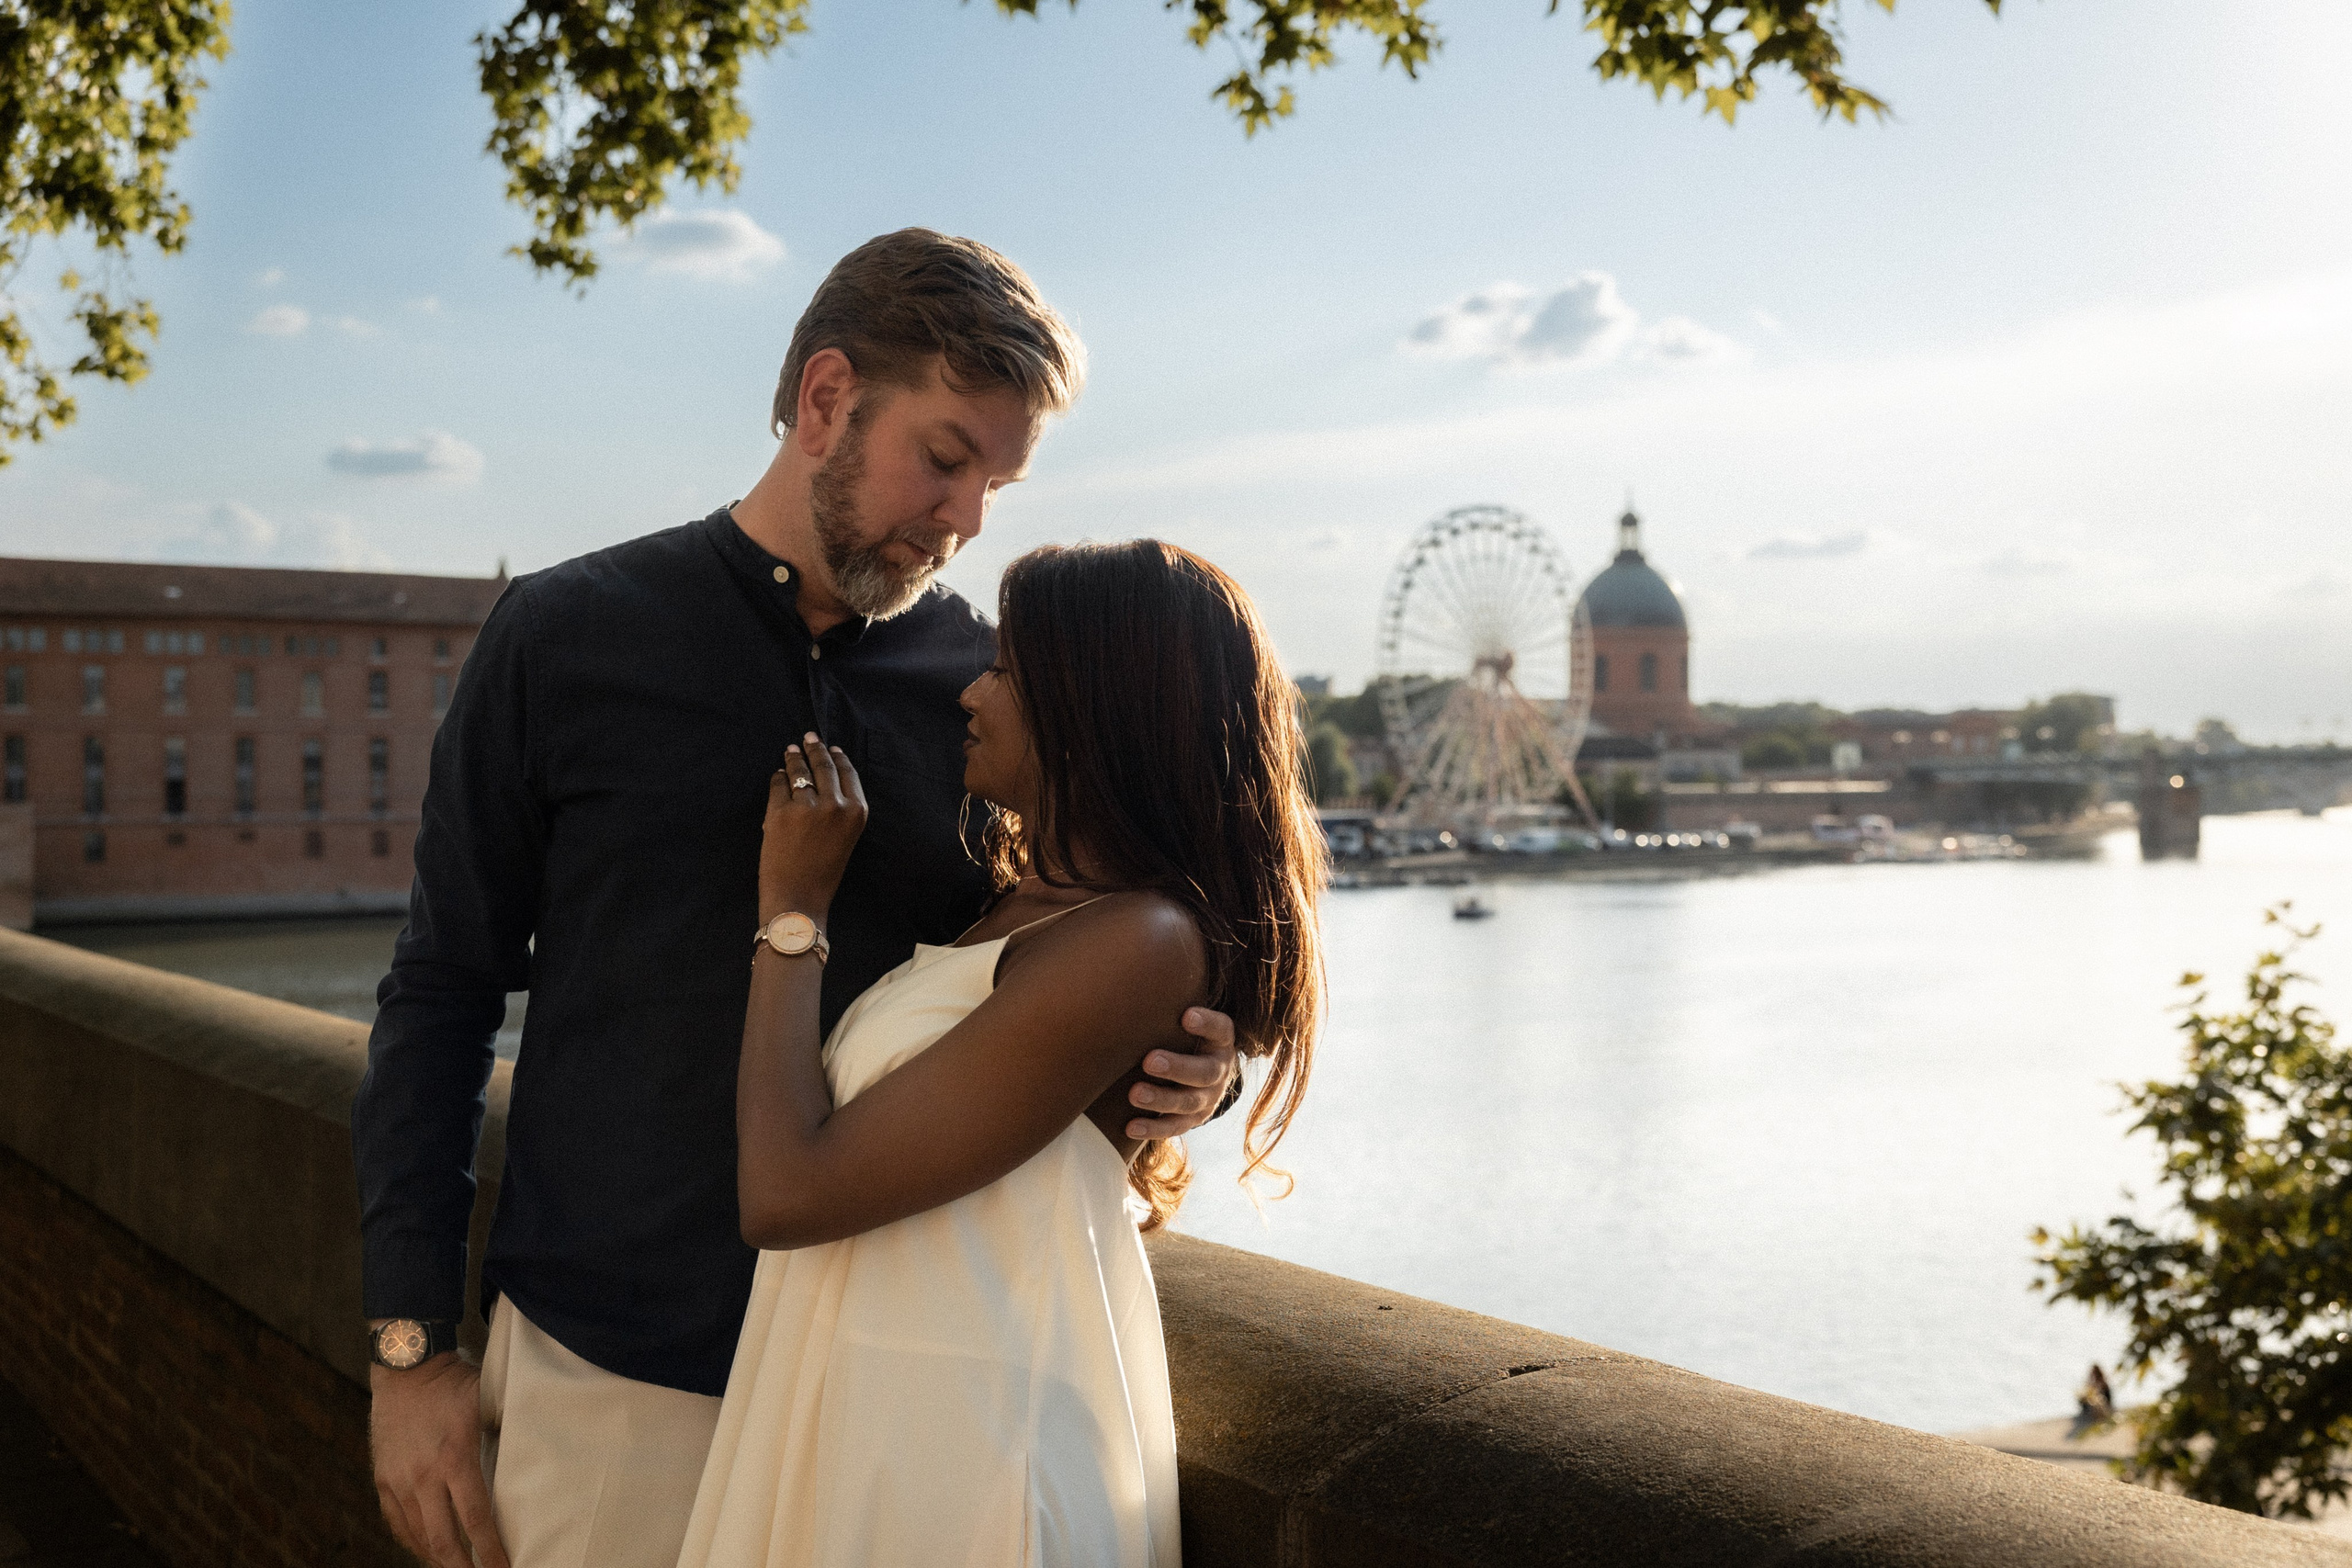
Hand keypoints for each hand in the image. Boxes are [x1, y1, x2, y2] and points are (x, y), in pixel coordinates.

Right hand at [369, 1354, 508, 1567]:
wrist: (405, 1366)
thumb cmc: (453, 1382)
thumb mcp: (487, 1401)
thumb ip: (506, 1430)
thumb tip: (536, 1452)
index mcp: (455, 1459)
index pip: (475, 1519)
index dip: (490, 1551)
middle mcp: (424, 1476)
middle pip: (443, 1539)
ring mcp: (400, 1480)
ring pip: (417, 1536)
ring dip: (438, 1558)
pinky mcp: (383, 1479)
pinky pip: (396, 1522)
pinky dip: (412, 1541)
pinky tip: (426, 1551)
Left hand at [760, 733, 868, 919]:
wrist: (798, 898)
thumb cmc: (823, 873)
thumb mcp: (845, 838)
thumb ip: (840, 810)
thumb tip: (821, 781)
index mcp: (857, 812)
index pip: (848, 773)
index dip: (837, 757)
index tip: (830, 747)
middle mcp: (835, 804)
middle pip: (823, 766)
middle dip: (814, 749)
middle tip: (808, 738)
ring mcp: (806, 806)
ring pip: (798, 771)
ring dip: (793, 758)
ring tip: (790, 750)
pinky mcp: (779, 810)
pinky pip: (777, 784)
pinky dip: (777, 778)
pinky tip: (777, 775)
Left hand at [1128, 1006, 1239, 1139]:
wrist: (1201, 1072)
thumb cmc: (1182, 1033)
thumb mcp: (1187, 1017)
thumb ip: (1170, 999)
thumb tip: (1131, 959)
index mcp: (1221, 1039)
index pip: (1221, 1029)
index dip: (1207, 1023)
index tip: (1186, 1015)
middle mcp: (1219, 1069)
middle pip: (1204, 1072)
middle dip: (1177, 1067)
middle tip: (1149, 1060)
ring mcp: (1208, 1098)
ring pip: (1189, 1102)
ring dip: (1161, 1098)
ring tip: (1134, 1093)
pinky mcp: (1193, 1119)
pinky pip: (1175, 1127)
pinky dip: (1153, 1127)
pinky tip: (1130, 1125)